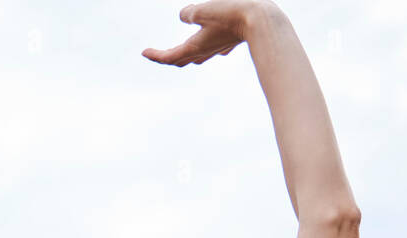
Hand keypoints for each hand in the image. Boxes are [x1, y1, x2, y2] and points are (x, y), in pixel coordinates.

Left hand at [142, 1, 266, 66]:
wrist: (262, 20)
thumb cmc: (231, 14)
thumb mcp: (203, 10)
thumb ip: (189, 13)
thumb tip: (184, 16)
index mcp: (195, 47)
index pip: (169, 56)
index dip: (155, 55)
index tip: (143, 53)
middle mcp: (205, 51)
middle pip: (182, 59)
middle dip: (169, 57)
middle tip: (158, 55)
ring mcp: (219, 48)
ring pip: (199, 55)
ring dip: (188, 54)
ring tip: (181, 51)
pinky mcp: (231, 41)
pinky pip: (215, 47)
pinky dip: (208, 45)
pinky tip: (212, 44)